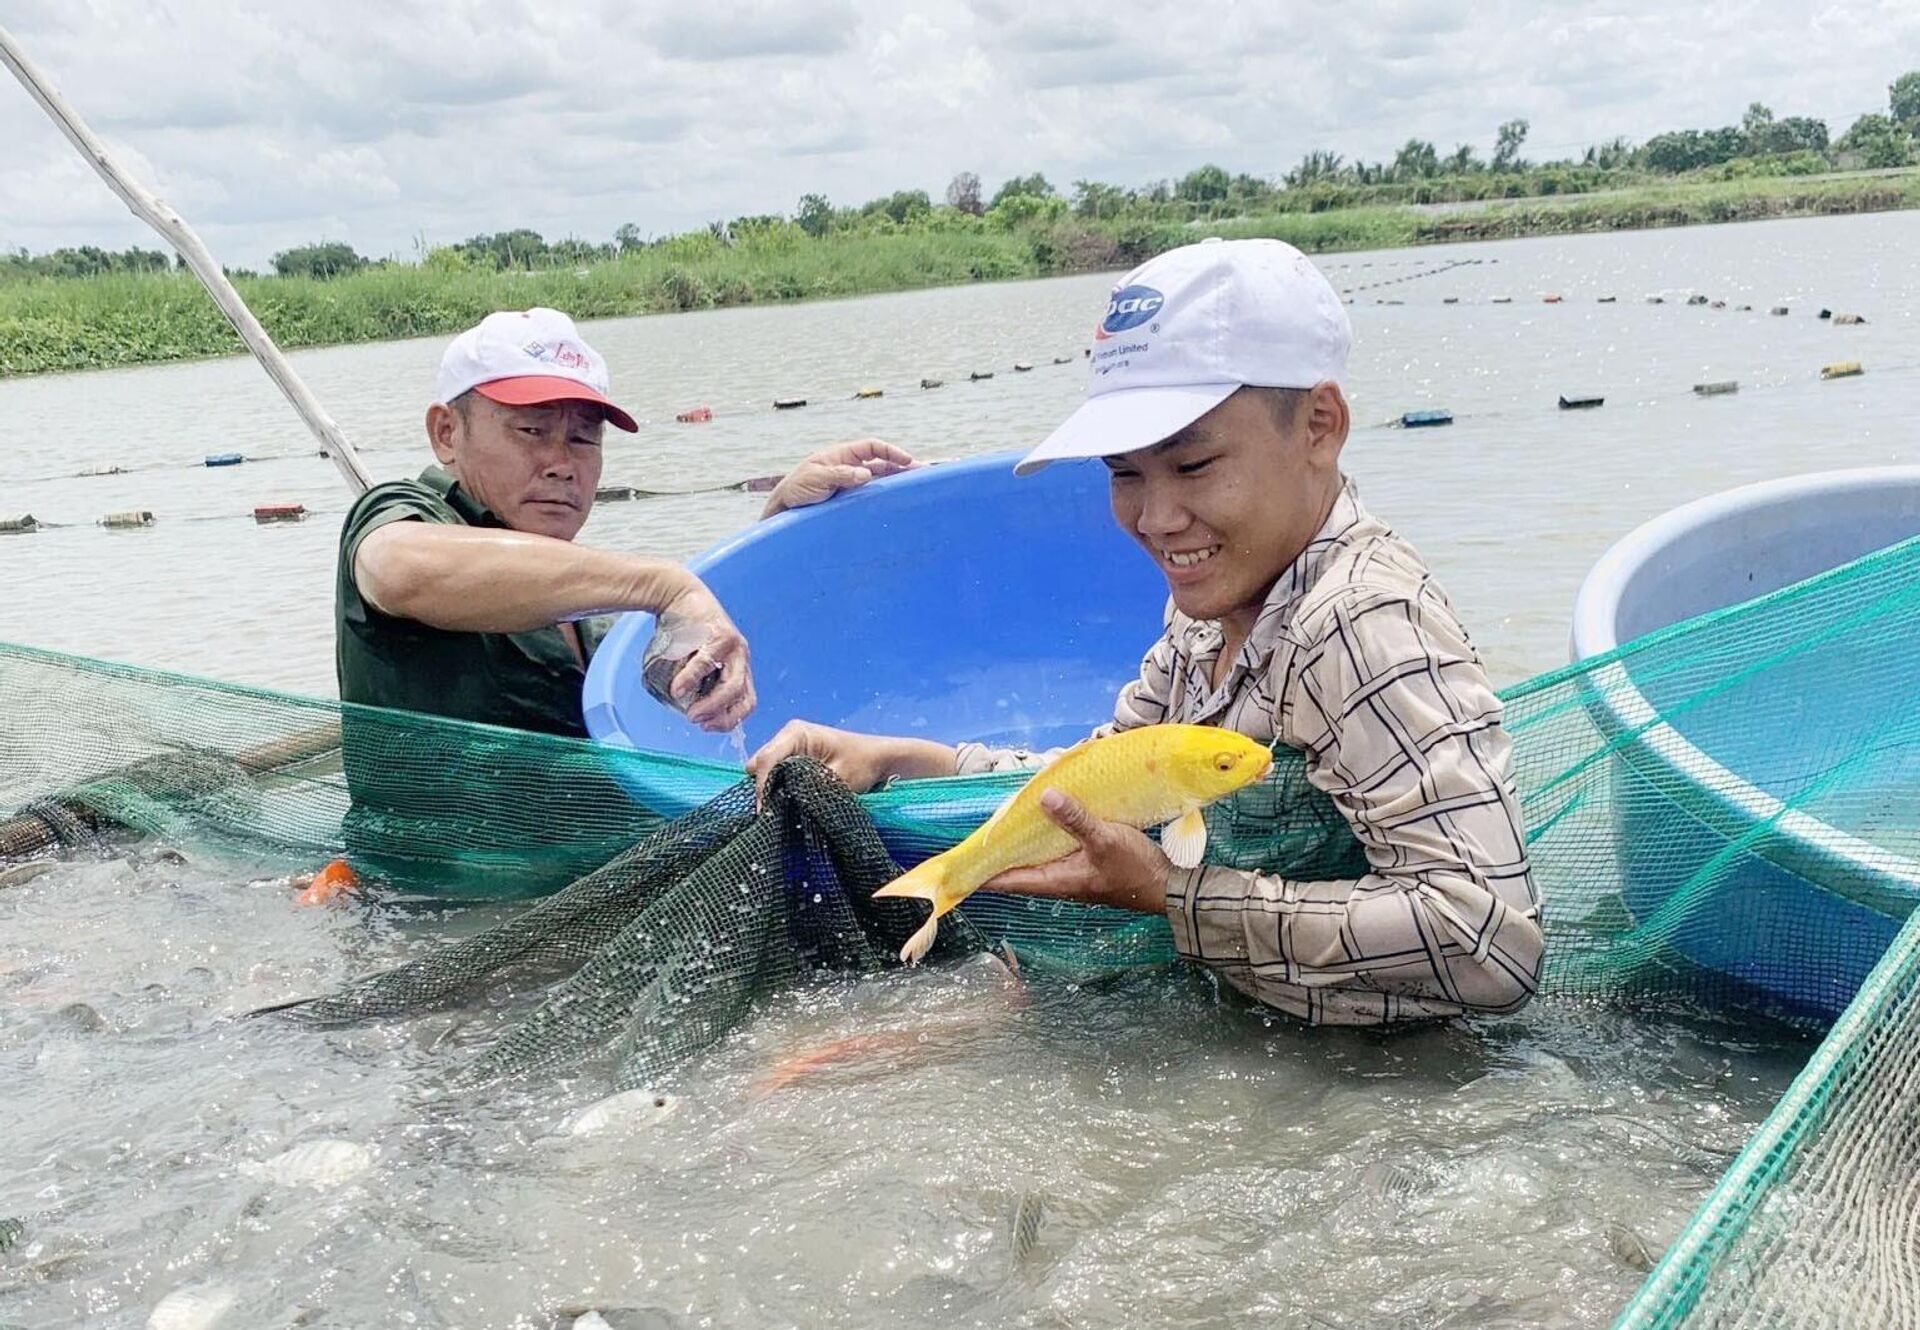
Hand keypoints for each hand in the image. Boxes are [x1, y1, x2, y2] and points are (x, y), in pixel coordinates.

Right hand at [661, 583, 754, 731]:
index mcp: (738, 669)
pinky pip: (706, 662)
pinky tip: (678, 690)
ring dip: (711, 704)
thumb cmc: (684, 632)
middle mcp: (741, 659)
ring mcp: (734, 647)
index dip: (730, 719)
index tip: (707, 727)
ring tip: (691, 713)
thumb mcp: (694, 662)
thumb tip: (684, 709)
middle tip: (698, 722)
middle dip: (721, 716)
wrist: (678, 596)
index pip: (747, 702)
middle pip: (742, 696)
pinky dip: (691, 679)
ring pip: (732, 683)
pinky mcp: (719, 634)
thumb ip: (695, 683)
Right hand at [746, 721, 954, 800]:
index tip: (763, 810)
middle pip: (760, 763)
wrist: (880, 760)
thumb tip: (783, 803)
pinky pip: (776, 774)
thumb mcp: (837, 778)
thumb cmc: (863, 763)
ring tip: (777, 811)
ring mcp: (789, 748)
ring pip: (765, 770)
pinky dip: (778, 789)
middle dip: (763, 787)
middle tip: (770, 814)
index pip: (768, 758)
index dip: (762, 784)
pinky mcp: (793, 760)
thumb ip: (809, 788)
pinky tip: (785, 804)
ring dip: (770, 790)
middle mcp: (788, 737)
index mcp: (797, 732)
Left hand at [760, 439, 917, 518]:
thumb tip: (866, 474)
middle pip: (882, 463)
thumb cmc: (796, 489)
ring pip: (880, 479)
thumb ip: (840, 475)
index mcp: (842, 455)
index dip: (892, 452)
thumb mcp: (816, 479)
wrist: (784, 509)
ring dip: (897, 482)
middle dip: (902, 466)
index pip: (873, 447)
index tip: (908, 461)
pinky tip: (896, 503)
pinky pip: (872, 495)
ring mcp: (851, 484)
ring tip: (916, 488)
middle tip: (924, 474)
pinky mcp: (850, 499)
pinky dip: (886, 496)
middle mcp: (850, 467)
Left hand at [979, 789, 1173, 913]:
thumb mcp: (1104, 839)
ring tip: (1008, 823)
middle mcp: (1059, 880)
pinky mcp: (1087, 866)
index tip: (960, 866)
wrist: (1167, 887)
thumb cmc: (1135, 870)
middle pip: (1019, 869)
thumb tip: (1043, 797)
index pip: (1008, 879)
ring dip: (1024, 844)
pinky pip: (1057, 851)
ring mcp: (1073, 874)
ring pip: (1038, 859)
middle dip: (1000, 854)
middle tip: (981, 833)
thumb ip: (1074, 819)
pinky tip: (1048, 821)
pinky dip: (1047, 838)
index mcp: (1056, 880)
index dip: (983, 873)